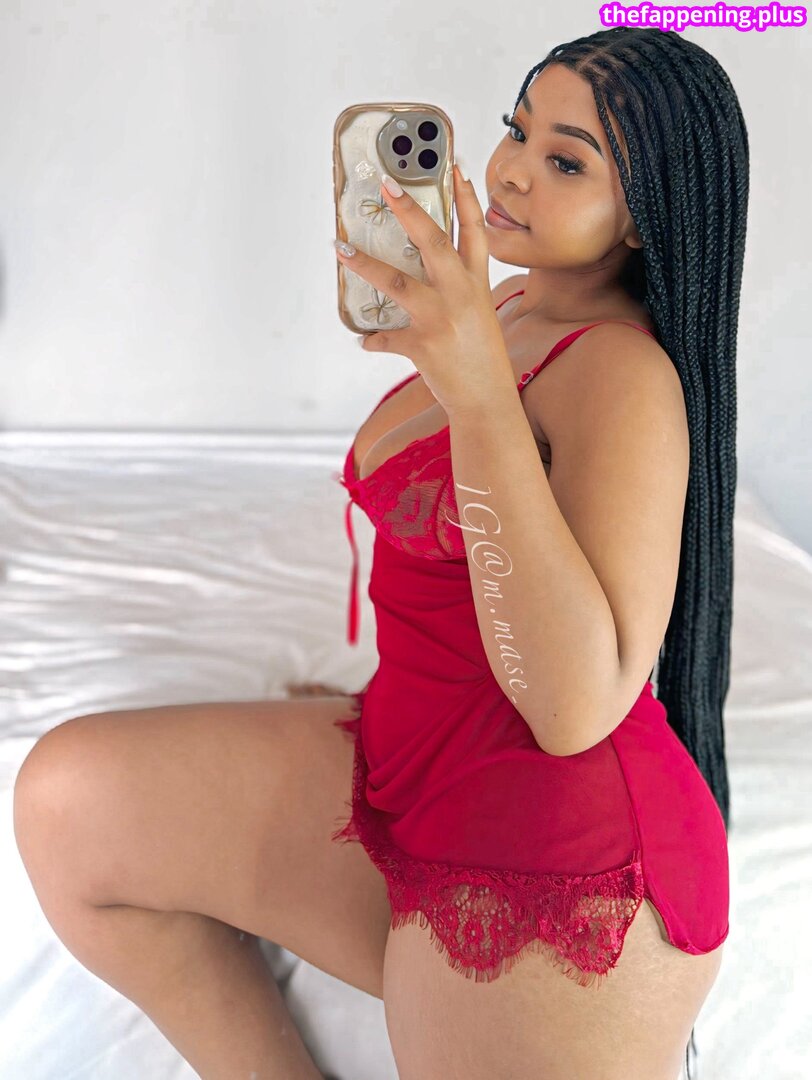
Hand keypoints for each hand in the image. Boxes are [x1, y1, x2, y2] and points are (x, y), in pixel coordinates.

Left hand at [333, 164, 515, 416]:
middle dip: (408, 210)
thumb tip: (424, 278)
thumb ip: (456, 291)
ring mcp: (440, 318)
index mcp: (477, 284)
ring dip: (364, 264)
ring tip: (340, 249)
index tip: (453, 167)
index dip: (464, 197)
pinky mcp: (422, 345)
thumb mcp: (479, 315)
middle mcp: (460, 294)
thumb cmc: (483, 359)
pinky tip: (363, 339)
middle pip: (431, 241)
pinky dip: (373, 339)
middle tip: (386, 185)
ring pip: (395, 281)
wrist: (488, 400)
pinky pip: (385, 338)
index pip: (473, 231)